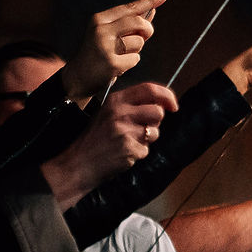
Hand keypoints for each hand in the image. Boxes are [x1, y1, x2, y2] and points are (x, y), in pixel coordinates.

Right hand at [39, 82, 176, 205]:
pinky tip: (123, 153)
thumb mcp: (108, 113)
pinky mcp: (129, 148)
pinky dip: (138, 154)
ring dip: (147, 139)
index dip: (167, 96)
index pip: (149, 89)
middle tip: (141, 130)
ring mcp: (125, 130)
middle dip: (155, 123)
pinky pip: (146, 150)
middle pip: (158, 112)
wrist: (78, 162)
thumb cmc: (95, 138)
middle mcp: (121, 112)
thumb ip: (131, 106)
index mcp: (116, 100)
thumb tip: (162, 105)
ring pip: (155, 132)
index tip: (174, 106)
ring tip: (128, 142)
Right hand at [66, 0, 168, 96]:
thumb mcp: (110, 34)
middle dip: (147, 29)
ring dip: (135, 50)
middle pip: (138, 22)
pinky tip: (117, 66)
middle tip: (145, 36)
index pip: (129, 8)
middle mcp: (101, 30)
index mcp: (100, 19)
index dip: (149, 1)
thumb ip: (130, 24)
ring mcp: (105, 46)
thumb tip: (151, 12)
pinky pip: (135, 58)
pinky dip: (131, 63)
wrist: (78, 77)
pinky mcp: (111, 63)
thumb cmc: (98, 53)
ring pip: (139, 42)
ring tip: (120, 55)